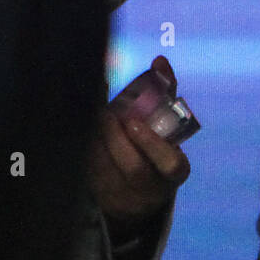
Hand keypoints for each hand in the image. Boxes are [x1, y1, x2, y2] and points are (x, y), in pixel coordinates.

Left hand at [89, 56, 189, 224]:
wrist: (137, 191)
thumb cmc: (154, 146)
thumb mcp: (165, 124)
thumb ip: (164, 93)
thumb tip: (159, 61)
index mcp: (174, 172)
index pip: (171, 164)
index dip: (152, 144)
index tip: (133, 122)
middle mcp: (152, 189)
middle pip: (134, 169)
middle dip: (116, 139)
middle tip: (105, 113)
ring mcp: (126, 198)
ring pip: (107, 172)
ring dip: (97, 141)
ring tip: (93, 118)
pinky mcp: (102, 198)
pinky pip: (89, 174)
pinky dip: (85, 150)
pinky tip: (85, 132)